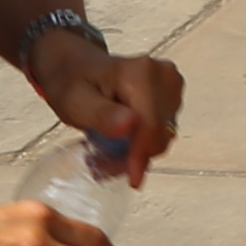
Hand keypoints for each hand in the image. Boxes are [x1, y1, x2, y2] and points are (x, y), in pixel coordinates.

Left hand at [28, 30, 185, 188]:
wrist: (77, 65)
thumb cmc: (72, 82)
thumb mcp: (74, 101)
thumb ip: (101, 114)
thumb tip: (130, 125)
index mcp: (140, 73)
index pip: (151, 123)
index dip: (142, 154)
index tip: (132, 179)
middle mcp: (164, 74)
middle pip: (161, 130)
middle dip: (137, 154)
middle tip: (105, 166)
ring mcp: (172, 82)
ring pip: (165, 132)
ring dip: (140, 150)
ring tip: (109, 152)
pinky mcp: (173, 92)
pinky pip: (164, 128)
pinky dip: (144, 141)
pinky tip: (123, 141)